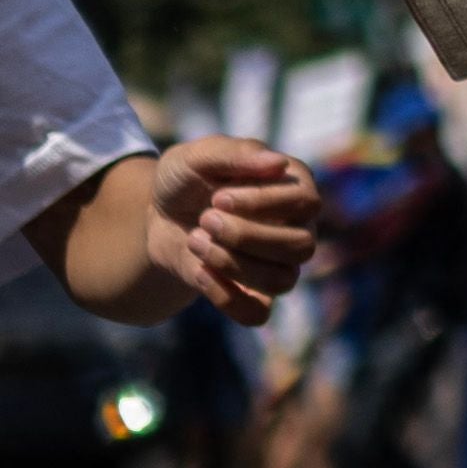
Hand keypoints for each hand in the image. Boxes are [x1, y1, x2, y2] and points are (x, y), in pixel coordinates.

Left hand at [145, 139, 319, 320]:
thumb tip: (280, 164)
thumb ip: (236, 154)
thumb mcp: (197, 156)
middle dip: (247, 237)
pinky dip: (227, 299)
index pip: (306, 203)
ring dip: (234, 265)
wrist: (157, 216)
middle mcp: (298, 227)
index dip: (264, 204)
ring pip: (283, 280)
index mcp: (296, 188)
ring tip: (196, 241)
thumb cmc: (185, 180)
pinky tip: (199, 272)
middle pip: (300, 246)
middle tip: (205, 220)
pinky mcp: (252, 293)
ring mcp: (278, 263)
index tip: (218, 197)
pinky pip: (258, 313)